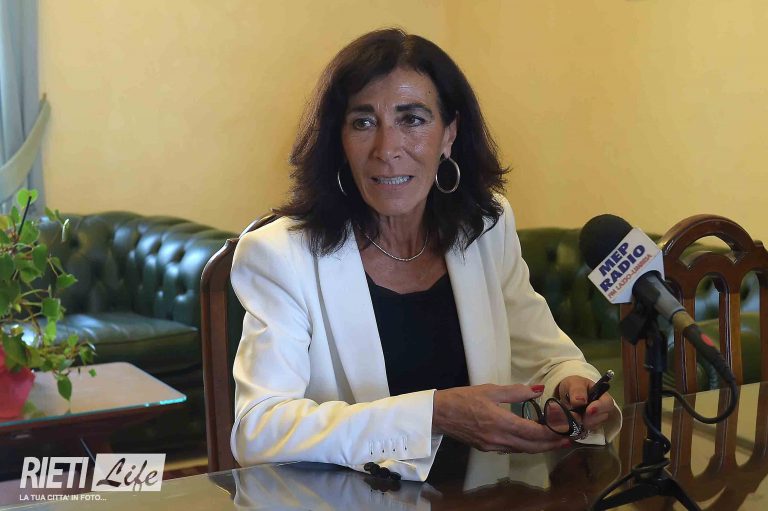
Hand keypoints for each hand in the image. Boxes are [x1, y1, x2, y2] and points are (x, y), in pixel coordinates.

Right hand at [432, 384, 571, 452]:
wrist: (439, 414)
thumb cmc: (463, 398)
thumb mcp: (490, 390)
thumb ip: (516, 392)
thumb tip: (538, 390)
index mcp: (501, 422)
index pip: (534, 432)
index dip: (552, 432)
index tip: (566, 429)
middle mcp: (499, 438)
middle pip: (532, 446)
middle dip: (552, 444)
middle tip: (568, 439)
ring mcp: (493, 445)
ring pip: (523, 450)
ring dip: (541, 447)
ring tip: (555, 440)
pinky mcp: (487, 448)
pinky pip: (512, 449)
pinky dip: (526, 446)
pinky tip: (532, 440)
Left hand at [556, 376, 615, 429]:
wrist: (566, 393)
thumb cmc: (573, 385)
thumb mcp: (574, 383)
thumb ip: (577, 390)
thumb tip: (580, 401)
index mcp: (602, 395)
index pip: (608, 403)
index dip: (599, 408)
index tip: (588, 410)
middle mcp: (602, 408)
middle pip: (603, 416)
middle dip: (591, 418)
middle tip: (579, 416)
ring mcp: (596, 418)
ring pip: (595, 424)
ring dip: (584, 422)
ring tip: (573, 415)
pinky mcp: (588, 425)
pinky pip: (587, 429)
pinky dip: (580, 426)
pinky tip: (573, 420)